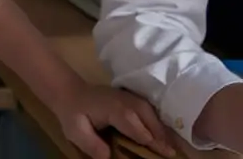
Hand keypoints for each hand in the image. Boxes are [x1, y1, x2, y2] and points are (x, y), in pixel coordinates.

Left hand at [54, 83, 175, 158]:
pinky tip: (165, 136)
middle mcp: (125, 101)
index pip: (135, 125)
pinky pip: (150, 111)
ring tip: (172, 148)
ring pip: (152, 113)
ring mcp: (130, 98)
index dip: (149, 141)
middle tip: (172, 154)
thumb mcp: (75, 131)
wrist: (71, 92)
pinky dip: (159, 123)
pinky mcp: (133, 99)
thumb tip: (108, 157)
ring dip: (163, 130)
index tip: (164, 155)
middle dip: (161, 136)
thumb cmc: (73, 113)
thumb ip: (92, 144)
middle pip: (149, 118)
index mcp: (112, 108)